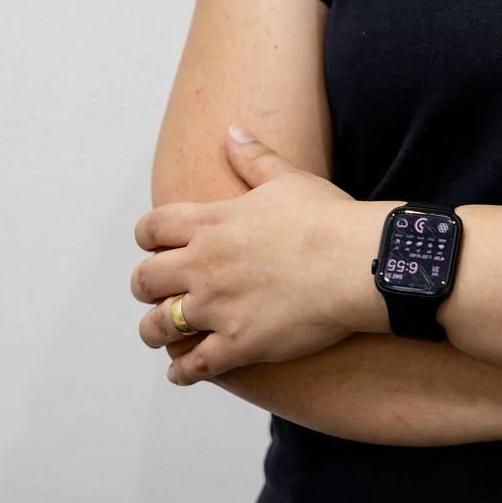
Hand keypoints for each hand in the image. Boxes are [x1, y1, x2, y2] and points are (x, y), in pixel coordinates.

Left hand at [132, 127, 394, 384]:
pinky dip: (183, 371)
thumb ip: (253, 157)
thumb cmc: (327, 218)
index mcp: (211, 222)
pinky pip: (193, 366)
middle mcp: (204, 265)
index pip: (151, 229)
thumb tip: (232, 131)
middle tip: (158, 289)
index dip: (148, 238)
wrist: (357, 262)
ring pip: (157, 327)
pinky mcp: (237, 344)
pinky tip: (185, 371)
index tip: (154, 244)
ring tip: (164, 332)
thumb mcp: (287, 178)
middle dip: (147, 285)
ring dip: (156, 330)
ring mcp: (217, 308)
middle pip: (144, 280)